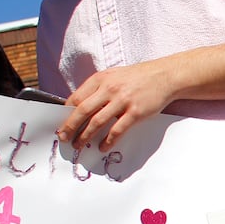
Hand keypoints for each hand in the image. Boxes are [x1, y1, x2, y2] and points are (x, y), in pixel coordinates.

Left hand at [57, 59, 174, 151]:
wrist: (163, 76)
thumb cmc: (138, 78)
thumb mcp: (113, 76)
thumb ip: (98, 89)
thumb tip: (82, 106)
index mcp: (100, 79)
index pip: (76, 98)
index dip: (66, 113)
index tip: (61, 124)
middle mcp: (109, 89)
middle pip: (83, 111)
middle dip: (70, 127)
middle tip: (64, 138)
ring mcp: (122, 101)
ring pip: (97, 122)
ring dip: (85, 136)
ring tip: (79, 145)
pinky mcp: (135, 113)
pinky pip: (117, 130)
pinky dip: (108, 140)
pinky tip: (102, 147)